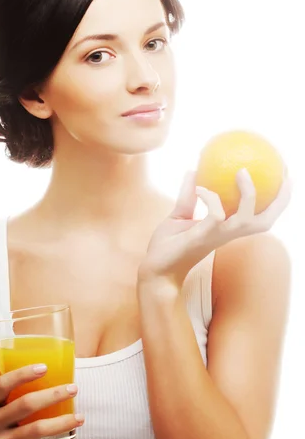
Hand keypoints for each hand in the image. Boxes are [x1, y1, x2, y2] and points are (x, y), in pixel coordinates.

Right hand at [0, 365, 83, 438]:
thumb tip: (55, 373)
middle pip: (25, 404)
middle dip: (53, 395)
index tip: (45, 367)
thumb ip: (17, 393)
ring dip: (62, 422)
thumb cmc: (3, 425)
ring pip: (37, 429)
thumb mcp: (1, 408)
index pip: (3, 384)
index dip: (23, 374)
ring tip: (80, 417)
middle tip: (73, 389)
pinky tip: (70, 438)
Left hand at [138, 168, 291, 288]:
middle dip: (280, 200)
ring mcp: (216, 237)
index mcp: (227, 229)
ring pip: (245, 219)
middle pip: (265, 221)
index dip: (277, 200)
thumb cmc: (168, 246)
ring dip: (248, 194)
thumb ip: (188, 195)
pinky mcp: (201, 237)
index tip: (284, 178)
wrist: (155, 268)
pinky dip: (210, 197)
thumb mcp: (180, 215)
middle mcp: (227, 234)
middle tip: (284, 176)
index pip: (260, 216)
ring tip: (242, 171)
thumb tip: (193, 170)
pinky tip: (200, 187)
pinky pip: (214, 214)